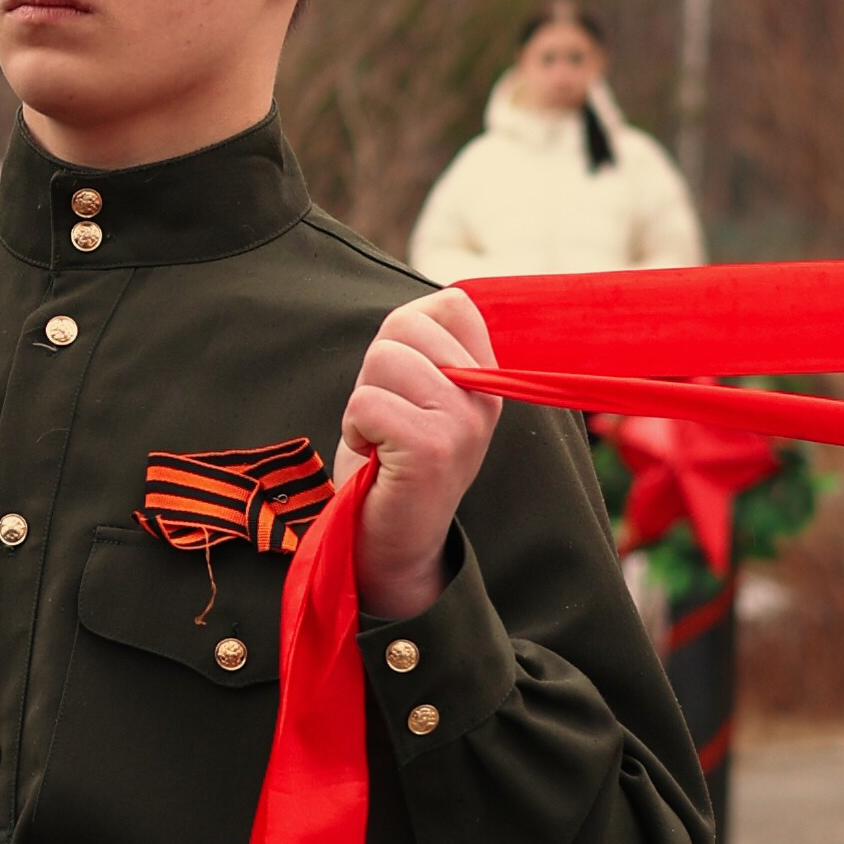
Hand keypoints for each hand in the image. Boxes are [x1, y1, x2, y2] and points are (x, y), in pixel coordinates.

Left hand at [342, 288, 499, 621]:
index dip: (407, 333)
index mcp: (488, 376)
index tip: (406, 383)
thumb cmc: (390, 458)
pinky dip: (355, 428)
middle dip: (376, 370)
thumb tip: (419, 308)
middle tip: (389, 419)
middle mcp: (486, 396)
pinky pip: (367, 402)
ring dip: (363, 402)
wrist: (387, 540)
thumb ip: (422, 346)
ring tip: (383, 438)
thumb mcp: (416, 391)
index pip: (451, 303)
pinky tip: (375, 456)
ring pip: (383, 359)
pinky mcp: (433, 448)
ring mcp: (465, 422)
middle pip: (403, 326)